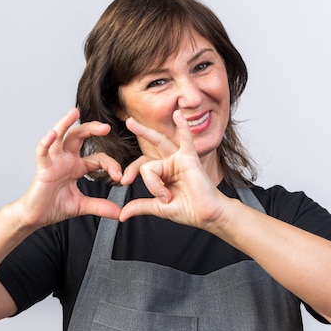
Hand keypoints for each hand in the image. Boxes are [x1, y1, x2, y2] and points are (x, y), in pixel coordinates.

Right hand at [17, 108, 122, 228]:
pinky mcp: (42, 169)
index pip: (98, 158)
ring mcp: (53, 162)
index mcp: (76, 167)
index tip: (120, 177)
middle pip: (79, 136)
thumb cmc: (54, 206)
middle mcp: (65, 160)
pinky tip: (52, 134)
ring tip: (74, 112)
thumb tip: (119, 213)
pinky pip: (42, 152)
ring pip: (59, 137)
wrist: (36, 217)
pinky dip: (46, 142)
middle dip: (92, 129)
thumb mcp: (82, 205)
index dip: (111, 165)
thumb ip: (100, 206)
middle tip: (106, 127)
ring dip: (65, 123)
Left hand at [119, 110, 226, 228]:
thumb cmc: (189, 210)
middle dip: (138, 141)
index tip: (129, 186)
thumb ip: (141, 206)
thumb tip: (122, 215)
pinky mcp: (190, 158)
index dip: (133, 174)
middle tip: (127, 129)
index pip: (143, 167)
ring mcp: (180, 159)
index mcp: (163, 174)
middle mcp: (170, 164)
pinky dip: (183, 127)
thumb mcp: (159, 208)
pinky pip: (186, 139)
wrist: (207, 215)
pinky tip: (178, 115)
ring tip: (130, 123)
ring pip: (156, 154)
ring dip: (145, 134)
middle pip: (149, 151)